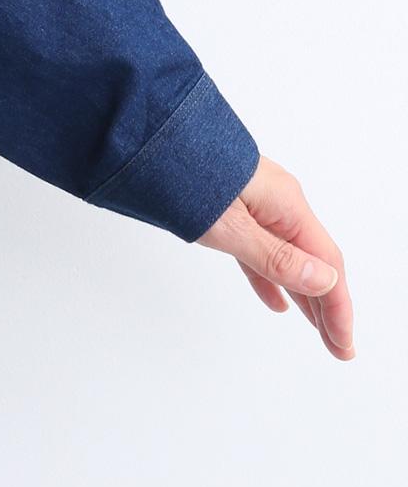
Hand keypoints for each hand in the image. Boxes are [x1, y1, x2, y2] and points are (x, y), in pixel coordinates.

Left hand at [196, 155, 353, 359]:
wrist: (144, 136)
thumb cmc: (183, 174)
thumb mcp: (230, 227)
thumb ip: (276, 256)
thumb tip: (325, 281)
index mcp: (286, 203)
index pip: (326, 263)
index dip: (338, 308)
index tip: (344, 346)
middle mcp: (277, 200)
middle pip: (313, 261)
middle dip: (328, 307)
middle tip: (339, 349)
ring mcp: (256, 201)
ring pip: (288, 256)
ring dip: (303, 295)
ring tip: (317, 332)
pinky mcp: (233, 204)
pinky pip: (261, 246)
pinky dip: (270, 276)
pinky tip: (277, 302)